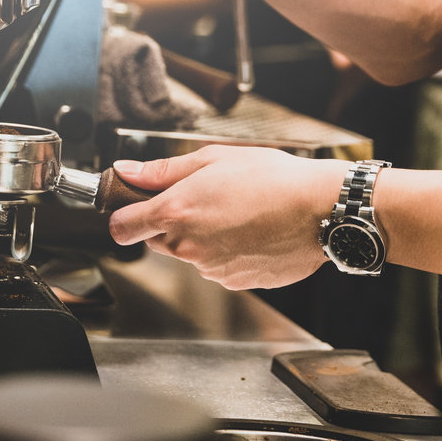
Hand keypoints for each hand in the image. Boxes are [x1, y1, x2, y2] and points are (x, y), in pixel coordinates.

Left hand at [108, 146, 348, 288]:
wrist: (320, 210)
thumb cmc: (273, 179)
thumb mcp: (214, 159)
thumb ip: (163, 170)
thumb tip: (127, 171)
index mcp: (176, 212)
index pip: (121, 227)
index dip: (124, 215)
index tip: (132, 207)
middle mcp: (189, 246)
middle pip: (157, 240)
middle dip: (170, 222)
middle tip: (204, 199)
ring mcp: (211, 269)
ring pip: (191, 253)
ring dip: (203, 237)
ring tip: (238, 212)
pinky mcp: (235, 281)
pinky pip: (218, 266)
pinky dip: (228, 251)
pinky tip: (251, 231)